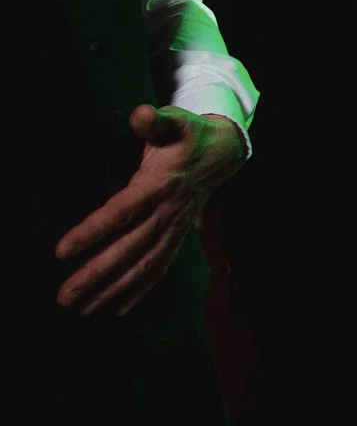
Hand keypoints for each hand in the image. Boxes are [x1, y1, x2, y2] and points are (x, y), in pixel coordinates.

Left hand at [55, 105, 246, 317]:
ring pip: (144, 265)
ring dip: (114, 290)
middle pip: (130, 248)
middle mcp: (168, 213)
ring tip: (83, 310)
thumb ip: (155, 121)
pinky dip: (140, 290)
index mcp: (159, 185)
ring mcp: (175, 228)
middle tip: (65, 297)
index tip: (61, 251)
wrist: (225, 152)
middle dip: (97, 275)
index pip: (121, 212)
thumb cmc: (189, 136)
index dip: (93, 231)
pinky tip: (118, 310)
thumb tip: (140, 115)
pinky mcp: (178, 237)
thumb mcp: (174, 122)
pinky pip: (160, 268)